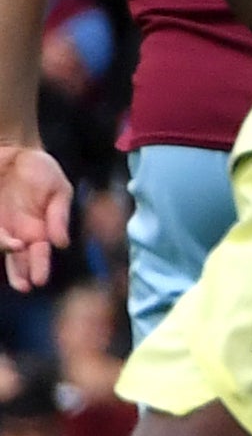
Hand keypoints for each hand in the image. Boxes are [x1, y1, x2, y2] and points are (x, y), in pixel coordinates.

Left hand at [0, 145, 69, 292]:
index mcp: (40, 228)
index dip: (40, 266)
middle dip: (22, 273)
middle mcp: (20, 232)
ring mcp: (3, 226)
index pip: (41, 252)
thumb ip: (60, 215)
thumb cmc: (40, 168)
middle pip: (20, 259)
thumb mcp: (59, 189)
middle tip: (25, 286)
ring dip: (10, 263)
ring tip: (16, 275)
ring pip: (4, 250)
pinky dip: (0, 242)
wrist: (13, 150)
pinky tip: (9, 245)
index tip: (40, 279)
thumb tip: (62, 243)